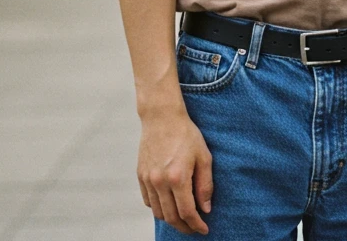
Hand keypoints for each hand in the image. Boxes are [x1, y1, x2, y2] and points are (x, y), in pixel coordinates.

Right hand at [137, 107, 213, 233]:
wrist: (162, 118)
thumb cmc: (187, 135)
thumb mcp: (204, 157)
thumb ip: (205, 185)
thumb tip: (206, 209)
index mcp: (177, 177)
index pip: (187, 212)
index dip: (196, 225)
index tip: (204, 229)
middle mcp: (160, 181)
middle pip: (171, 217)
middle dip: (184, 227)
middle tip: (195, 229)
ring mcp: (148, 179)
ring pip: (158, 212)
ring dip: (171, 220)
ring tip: (183, 219)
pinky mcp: (140, 175)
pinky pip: (148, 201)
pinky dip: (158, 208)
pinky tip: (169, 205)